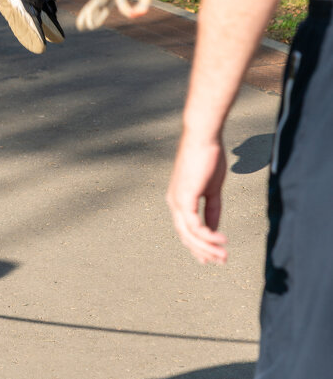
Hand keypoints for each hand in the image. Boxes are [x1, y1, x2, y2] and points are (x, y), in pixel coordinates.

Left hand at [166, 130, 227, 264]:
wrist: (204, 137)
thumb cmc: (208, 157)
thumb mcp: (212, 189)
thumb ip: (212, 209)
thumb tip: (214, 228)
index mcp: (179, 199)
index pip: (186, 230)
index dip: (199, 246)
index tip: (212, 258)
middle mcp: (174, 202)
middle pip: (186, 237)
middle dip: (203, 252)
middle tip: (221, 261)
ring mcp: (177, 200)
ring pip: (190, 235)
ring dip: (208, 248)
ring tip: (224, 255)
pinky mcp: (184, 198)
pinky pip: (195, 226)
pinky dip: (209, 236)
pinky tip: (222, 239)